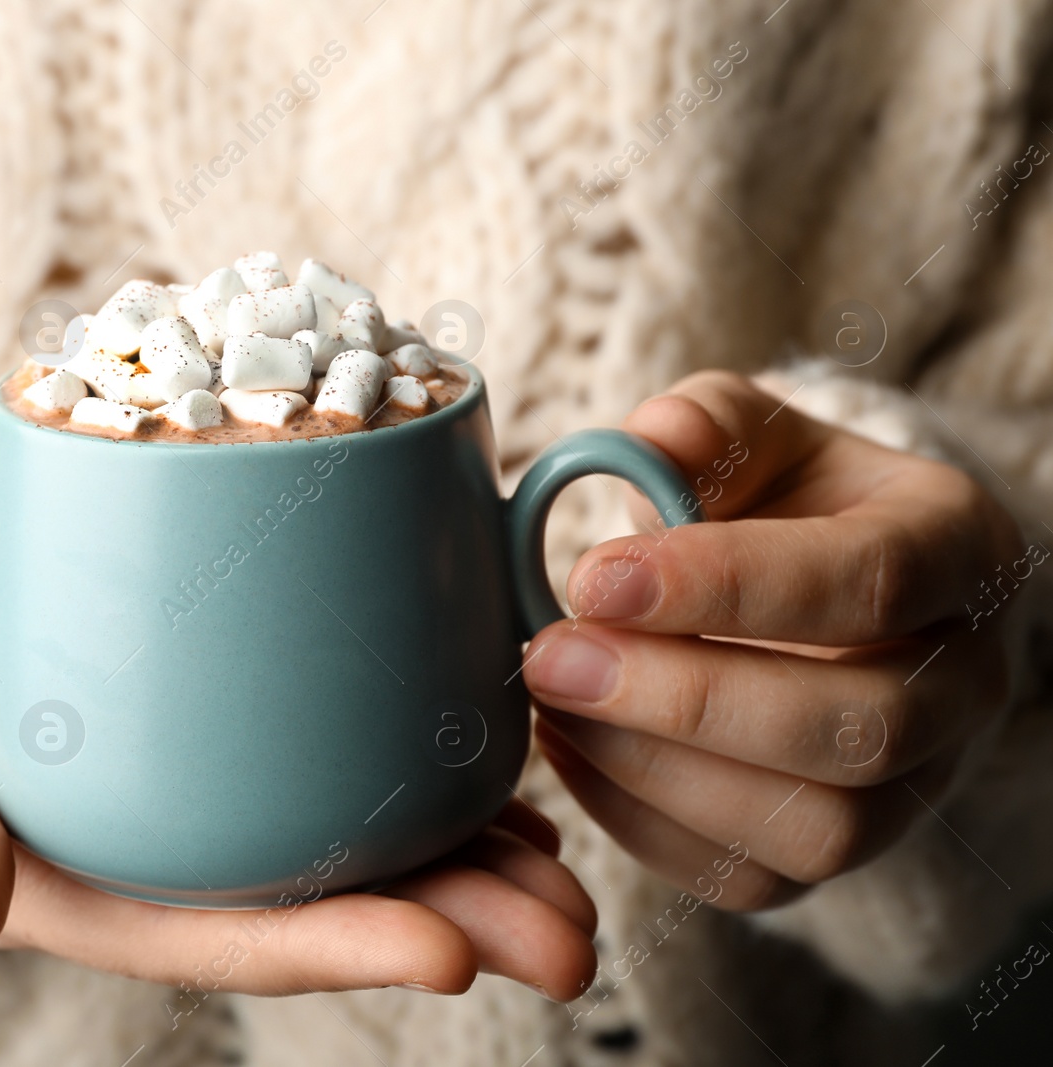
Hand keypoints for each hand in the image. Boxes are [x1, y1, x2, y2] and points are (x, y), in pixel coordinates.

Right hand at [0, 487, 598, 998]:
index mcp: (85, 876)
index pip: (222, 932)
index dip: (333, 949)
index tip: (447, 954)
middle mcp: (163, 829)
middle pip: (317, 887)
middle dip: (449, 917)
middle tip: (570, 935)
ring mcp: (202, 753)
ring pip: (349, 812)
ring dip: (466, 841)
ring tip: (574, 859)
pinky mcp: (224, 673)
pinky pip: (334, 715)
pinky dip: (418, 731)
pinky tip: (502, 735)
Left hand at [522, 371, 1022, 909]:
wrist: (814, 587)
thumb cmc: (782, 497)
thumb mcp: (751, 435)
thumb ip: (705, 427)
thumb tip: (650, 443)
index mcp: (956, 549)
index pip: (864, 581)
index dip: (723, 586)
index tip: (590, 575)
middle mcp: (967, 680)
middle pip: (857, 727)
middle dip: (684, 700)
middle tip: (550, 656)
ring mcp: (919, 783)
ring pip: (819, 829)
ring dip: (659, 773)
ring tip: (551, 703)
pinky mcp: (847, 853)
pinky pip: (755, 880)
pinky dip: (643, 823)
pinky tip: (570, 748)